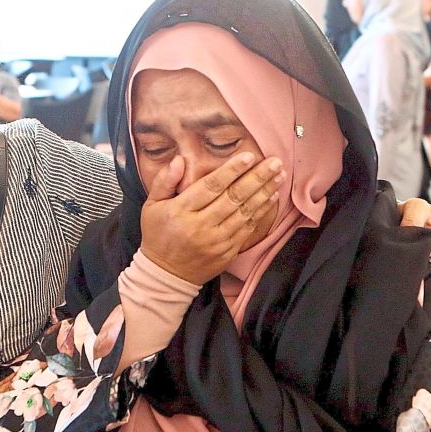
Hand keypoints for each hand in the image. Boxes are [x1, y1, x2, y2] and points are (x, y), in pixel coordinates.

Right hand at [140, 153, 284, 283]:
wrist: (166, 275)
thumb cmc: (159, 235)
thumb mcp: (152, 205)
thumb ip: (164, 180)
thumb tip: (180, 160)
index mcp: (181, 210)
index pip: (210, 186)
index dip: (231, 170)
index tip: (249, 156)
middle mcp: (200, 225)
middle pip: (233, 197)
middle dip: (257, 178)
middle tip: (274, 162)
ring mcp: (216, 241)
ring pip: (245, 212)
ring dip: (264, 192)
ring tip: (278, 175)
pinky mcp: (227, 252)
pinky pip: (248, 229)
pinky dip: (261, 212)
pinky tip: (271, 197)